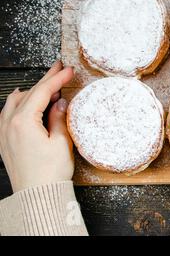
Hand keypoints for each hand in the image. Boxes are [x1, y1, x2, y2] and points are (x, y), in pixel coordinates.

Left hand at [0, 61, 73, 191]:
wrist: (38, 195)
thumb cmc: (50, 172)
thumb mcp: (61, 142)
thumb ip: (59, 118)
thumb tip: (60, 103)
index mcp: (23, 122)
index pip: (42, 92)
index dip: (56, 79)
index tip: (68, 70)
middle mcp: (9, 125)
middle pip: (28, 94)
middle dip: (45, 80)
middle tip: (58, 68)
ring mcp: (4, 133)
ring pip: (15, 102)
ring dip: (31, 90)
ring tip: (45, 82)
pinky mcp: (6, 142)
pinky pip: (7, 113)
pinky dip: (17, 103)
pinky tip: (22, 100)